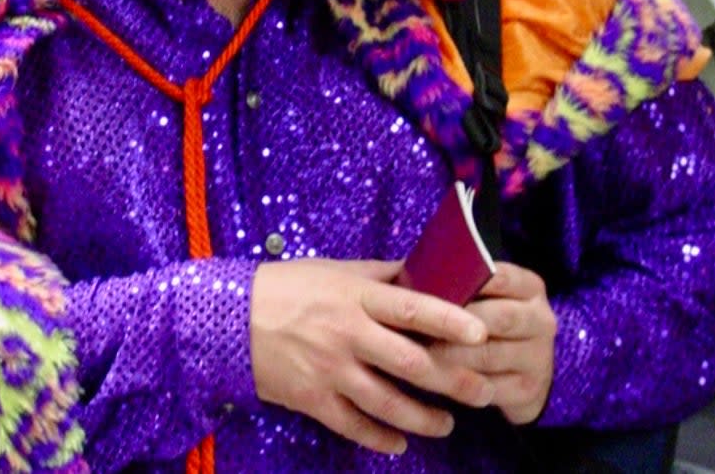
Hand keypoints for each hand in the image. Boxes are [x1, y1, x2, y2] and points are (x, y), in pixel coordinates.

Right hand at [250, 258, 493, 454]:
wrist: (230, 318)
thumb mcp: (335, 271)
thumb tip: (426, 272)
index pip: (413, 308)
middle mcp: (348, 334)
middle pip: (412, 363)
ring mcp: (330, 370)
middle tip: (484, 392)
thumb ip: (381, 275)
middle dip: (454, 382)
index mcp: (357, 297)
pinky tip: (400, 443)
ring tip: (447, 424)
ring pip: (389, 403)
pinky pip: (355, 426)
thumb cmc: (288, 287)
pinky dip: (381, 438)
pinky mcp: (312, 399)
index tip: (482, 332)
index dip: (450, 320)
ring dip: (425, 418)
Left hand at [431, 262, 555, 423]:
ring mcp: (539, 357)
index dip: (466, 282)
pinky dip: (460, 384)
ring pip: (490, 355)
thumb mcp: (477, 295)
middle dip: (456, 323)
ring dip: (451, 356)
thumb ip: (453, 281)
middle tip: (419, 326)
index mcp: (529, 287)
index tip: (432, 287)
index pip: (501, 277)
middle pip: (499, 318)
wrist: (515, 368)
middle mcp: (542, 319)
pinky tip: (436, 378)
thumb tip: (410, 270)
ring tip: (418, 352)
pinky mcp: (529, 389)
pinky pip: (490, 387)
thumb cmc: (482, 318)